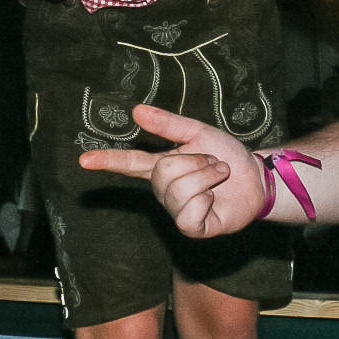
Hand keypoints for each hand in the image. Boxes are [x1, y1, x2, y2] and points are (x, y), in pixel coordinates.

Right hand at [78, 104, 262, 237]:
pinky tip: (215, 199)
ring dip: (207, 176)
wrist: (255, 177)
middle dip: (196, 161)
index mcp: (161, 166)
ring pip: (179, 190)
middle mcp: (164, 190)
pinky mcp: (193, 227)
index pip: (128, 163)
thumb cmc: (226, 155)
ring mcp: (177, 211)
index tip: (83, 159)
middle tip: (213, 163)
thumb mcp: (198, 132)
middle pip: (163, 172)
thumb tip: (136, 111)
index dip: (106, 160)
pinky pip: (189, 213)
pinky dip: (207, 199)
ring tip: (218, 176)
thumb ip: (168, 124)